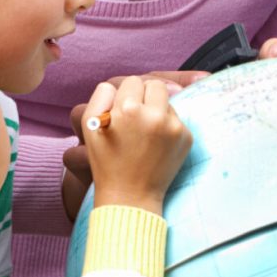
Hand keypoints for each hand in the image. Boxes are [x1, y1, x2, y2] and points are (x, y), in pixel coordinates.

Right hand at [82, 77, 192, 214]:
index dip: (126, 94)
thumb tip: (118, 85)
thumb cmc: (106, 161)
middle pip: (155, 84)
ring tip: (145, 133)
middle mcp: (154, 114)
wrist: (131, 195)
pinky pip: (177, 118)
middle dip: (146, 95)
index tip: (123, 110)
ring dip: (158, 110)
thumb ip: (101, 96)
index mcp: (128, 108)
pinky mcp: (186, 137)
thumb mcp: (90, 126)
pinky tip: (156, 143)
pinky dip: (168, 126)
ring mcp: (174, 126)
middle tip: (137, 114)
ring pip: (169, 100)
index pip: (133, 81)